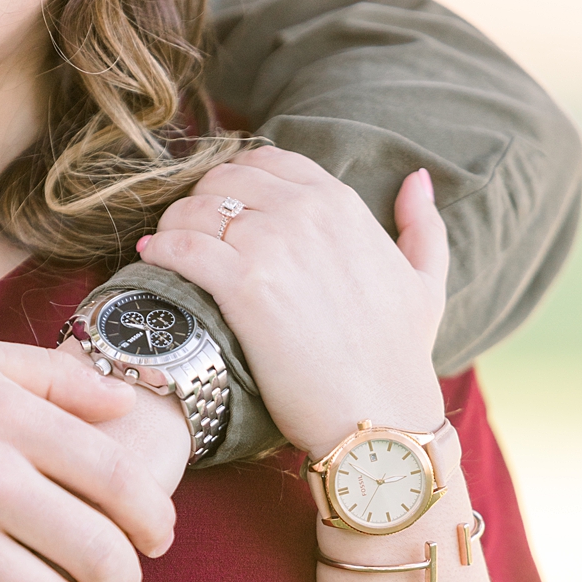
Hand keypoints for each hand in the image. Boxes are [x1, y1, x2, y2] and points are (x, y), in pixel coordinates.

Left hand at [138, 147, 447, 459]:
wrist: (379, 419)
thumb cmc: (401, 360)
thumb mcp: (427, 284)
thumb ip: (424, 226)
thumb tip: (418, 179)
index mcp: (342, 204)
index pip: (268, 162)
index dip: (235, 181)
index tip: (221, 212)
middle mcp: (306, 212)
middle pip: (223, 179)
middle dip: (198, 201)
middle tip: (187, 234)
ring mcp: (273, 246)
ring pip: (194, 208)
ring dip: (173, 225)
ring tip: (165, 250)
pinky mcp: (243, 288)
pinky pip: (180, 246)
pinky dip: (160, 250)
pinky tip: (154, 264)